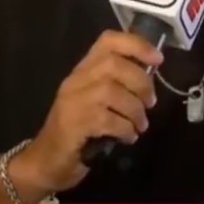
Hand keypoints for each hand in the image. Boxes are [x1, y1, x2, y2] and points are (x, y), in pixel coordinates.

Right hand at [11, 30, 160, 194]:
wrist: (46, 162)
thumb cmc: (77, 131)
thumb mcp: (95, 102)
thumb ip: (116, 86)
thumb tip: (150, 80)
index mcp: (83, 70)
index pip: (108, 41)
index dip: (136, 45)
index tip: (158, 59)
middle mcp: (76, 80)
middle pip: (113, 64)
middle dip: (141, 82)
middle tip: (150, 102)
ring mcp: (73, 101)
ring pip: (112, 91)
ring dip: (135, 110)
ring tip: (140, 125)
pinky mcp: (74, 124)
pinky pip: (109, 119)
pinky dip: (126, 129)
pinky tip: (128, 138)